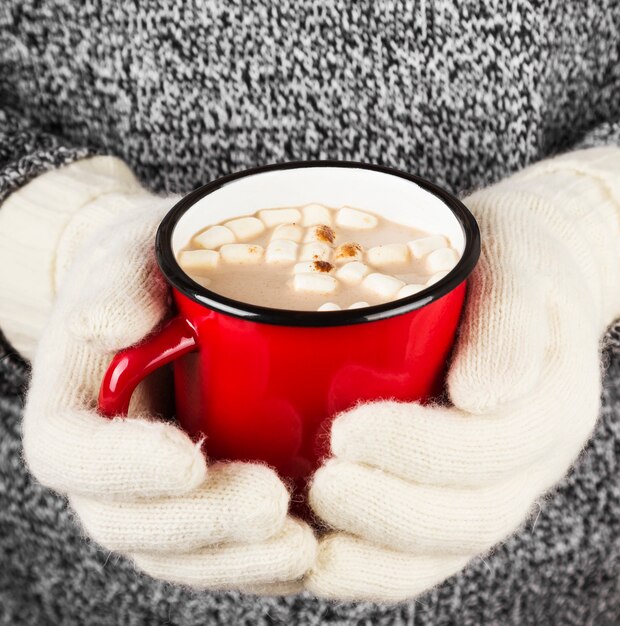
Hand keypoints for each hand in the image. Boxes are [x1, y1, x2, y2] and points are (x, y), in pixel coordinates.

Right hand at [23, 199, 315, 590]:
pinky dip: (264, 561)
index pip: (72, 453)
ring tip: (303, 546)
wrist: (182, 293)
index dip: (120, 469)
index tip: (186, 459)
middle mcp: (113, 462)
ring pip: (182, 551)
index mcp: (77, 404)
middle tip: (268, 504)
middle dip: (200, 523)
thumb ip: (117, 280)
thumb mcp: (135, 251)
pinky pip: (226, 548)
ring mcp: (163, 489)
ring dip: (238, 559)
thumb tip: (105, 324)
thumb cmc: (157, 270)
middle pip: (132, 522)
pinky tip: (315, 549)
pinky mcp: (210, 496)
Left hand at [305, 147, 619, 601]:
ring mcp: (492, 483)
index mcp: (549, 404)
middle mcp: (526, 460)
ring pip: (442, 550)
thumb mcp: (517, 266)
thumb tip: (480, 398)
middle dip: (389, 512)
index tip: (346, 432)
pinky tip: (316, 559)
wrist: (520, 279)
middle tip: (321, 486)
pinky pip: (420, 554)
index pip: (491, 447)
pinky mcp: (453, 492)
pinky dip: (368, 567)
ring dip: (375, 556)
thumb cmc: (508, 264)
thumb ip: (509, 324)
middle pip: (468, 516)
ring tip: (311, 540)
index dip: (418, 451)